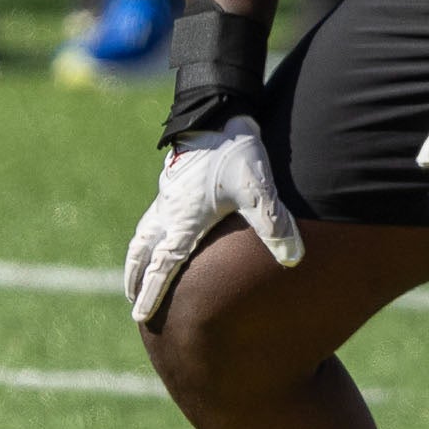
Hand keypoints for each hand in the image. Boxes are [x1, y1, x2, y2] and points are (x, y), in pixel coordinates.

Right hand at [124, 117, 302, 322]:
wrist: (217, 111)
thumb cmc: (235, 152)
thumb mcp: (258, 190)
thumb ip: (275, 225)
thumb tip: (294, 259)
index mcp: (184, 221)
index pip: (162, 266)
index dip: (152, 293)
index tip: (141, 317)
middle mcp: (168, 212)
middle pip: (142, 254)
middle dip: (137, 281)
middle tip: (134, 305)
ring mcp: (167, 195)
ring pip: (142, 234)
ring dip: (136, 258)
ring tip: (134, 274)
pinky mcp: (172, 181)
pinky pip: (151, 216)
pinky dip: (146, 234)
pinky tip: (157, 233)